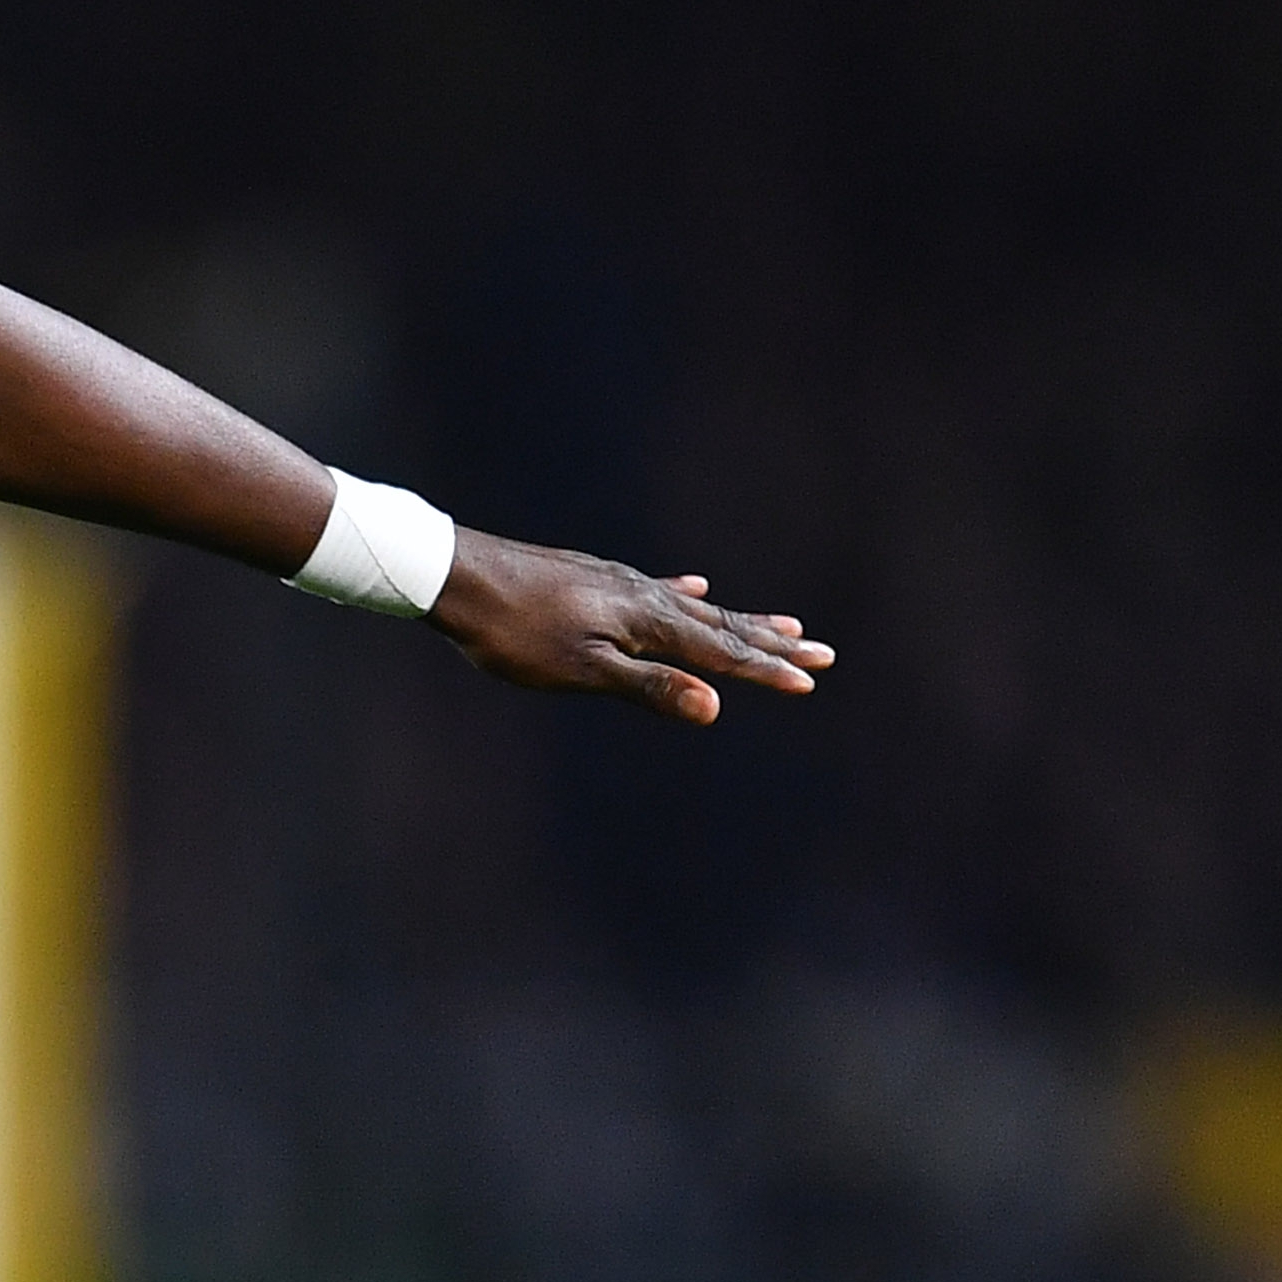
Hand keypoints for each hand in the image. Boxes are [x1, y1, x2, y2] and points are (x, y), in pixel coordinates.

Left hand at [434, 534, 825, 723]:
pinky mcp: (597, 578)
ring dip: (740, 619)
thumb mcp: (581, 670)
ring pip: (696, 607)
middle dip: (773, 643)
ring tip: (782, 623)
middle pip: (722, 625)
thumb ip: (649, 688)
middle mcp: (644, 596)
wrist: (456, 574)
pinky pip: (658, 587)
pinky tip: (693, 586)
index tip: (811, 681)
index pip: (720, 653)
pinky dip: (686, 593)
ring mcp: (621, 583)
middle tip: (824, 652)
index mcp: (646, 622)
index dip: (766, 670)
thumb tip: (715, 707)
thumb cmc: (513, 632)